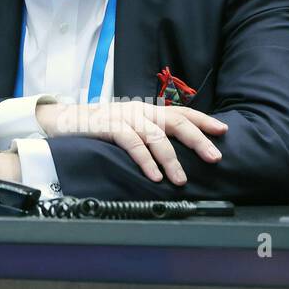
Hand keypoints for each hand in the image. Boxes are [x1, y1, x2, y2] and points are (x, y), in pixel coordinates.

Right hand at [35, 101, 225, 185]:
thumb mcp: (128, 126)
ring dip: (171, 159)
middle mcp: (139, 110)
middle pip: (175, 121)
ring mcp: (124, 117)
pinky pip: (132, 143)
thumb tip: (177, 151)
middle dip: (198, 139)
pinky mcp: (108, 126)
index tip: (223, 130)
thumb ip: (149, 133)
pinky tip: (153, 176)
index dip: (203, 120)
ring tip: (180, 179)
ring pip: (155, 135)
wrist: (64, 121)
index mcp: (147, 109)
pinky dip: (145, 160)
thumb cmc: (99, 128)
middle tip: (214, 157)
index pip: (181, 112)